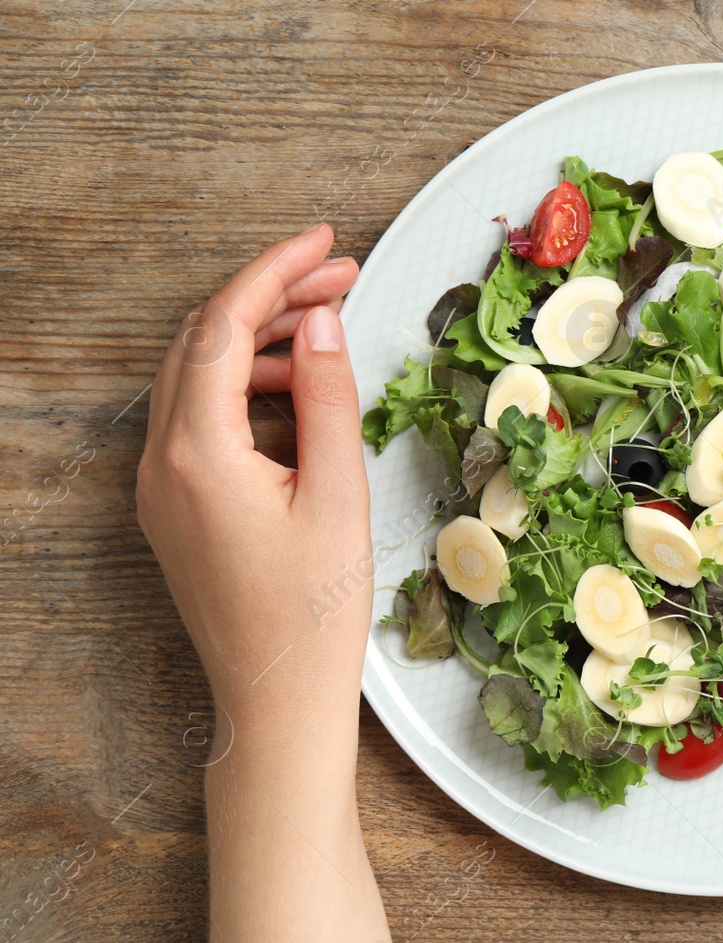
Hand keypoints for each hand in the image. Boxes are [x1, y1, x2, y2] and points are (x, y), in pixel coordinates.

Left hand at [137, 224, 367, 721]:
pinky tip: (300, 393)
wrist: (277, 696)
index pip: (227, 326)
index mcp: (198, 453)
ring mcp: (161, 486)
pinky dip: (246, 387)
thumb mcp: (338, 494)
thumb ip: (330, 398)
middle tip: (339, 279)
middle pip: (205, 342)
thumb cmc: (312, 615)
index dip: (277, 271)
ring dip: (260, 342)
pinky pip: (199, 419)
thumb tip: (323, 325)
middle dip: (271, 298)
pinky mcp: (175, 507)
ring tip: (330, 334)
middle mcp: (162, 463)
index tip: (325, 244)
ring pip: (198, 377)